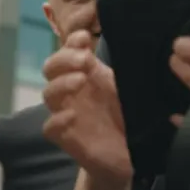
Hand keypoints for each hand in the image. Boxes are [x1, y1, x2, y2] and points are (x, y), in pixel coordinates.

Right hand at [42, 30, 131, 185]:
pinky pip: (50, 128)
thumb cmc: (129, 114)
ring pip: (48, 94)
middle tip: (84, 59)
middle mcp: (74, 90)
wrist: (130, 152)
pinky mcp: (66, 137)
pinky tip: (72, 116)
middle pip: (51, 68)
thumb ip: (127, 68)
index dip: (72, 41)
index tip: (84, 37)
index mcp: (88, 73)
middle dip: (64, 59)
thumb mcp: (131, 86)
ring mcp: (67, 113)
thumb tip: (141, 46)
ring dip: (61, 83)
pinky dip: (57, 120)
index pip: (70, 51)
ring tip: (81, 80)